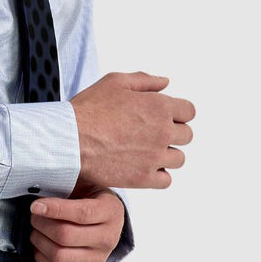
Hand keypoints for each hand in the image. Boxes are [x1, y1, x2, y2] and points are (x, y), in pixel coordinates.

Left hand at [29, 189, 125, 261]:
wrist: (106, 223)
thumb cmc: (91, 199)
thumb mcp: (88, 185)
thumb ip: (69, 184)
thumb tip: (40, 189)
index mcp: (111, 212)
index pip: (81, 213)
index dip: (54, 209)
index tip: (35, 206)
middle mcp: (108, 238)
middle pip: (65, 236)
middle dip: (42, 225)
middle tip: (34, 216)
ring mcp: (98, 259)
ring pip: (58, 255)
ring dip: (39, 242)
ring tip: (36, 230)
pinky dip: (42, 259)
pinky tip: (40, 246)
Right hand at [70, 71, 194, 190]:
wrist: (71, 141)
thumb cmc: (89, 110)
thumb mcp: (116, 82)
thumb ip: (145, 81)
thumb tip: (165, 83)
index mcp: (160, 106)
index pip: (189, 111)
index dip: (179, 113)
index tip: (166, 118)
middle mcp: (162, 132)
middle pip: (187, 136)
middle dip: (174, 134)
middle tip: (154, 136)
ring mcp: (154, 157)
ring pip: (179, 159)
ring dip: (168, 155)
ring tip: (149, 153)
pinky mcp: (143, 178)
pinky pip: (166, 180)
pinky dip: (159, 176)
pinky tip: (145, 169)